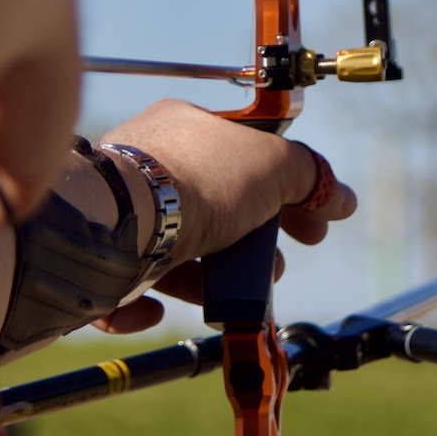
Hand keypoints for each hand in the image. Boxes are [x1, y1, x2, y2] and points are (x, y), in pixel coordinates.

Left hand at [88, 99, 355, 332]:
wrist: (118, 222)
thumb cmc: (195, 182)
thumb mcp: (273, 165)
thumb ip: (310, 177)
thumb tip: (341, 197)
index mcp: (187, 126)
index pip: (246, 156)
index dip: (287, 192)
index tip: (311, 226)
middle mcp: (149, 162)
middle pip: (215, 204)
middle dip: (254, 240)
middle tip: (275, 266)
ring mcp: (120, 208)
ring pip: (173, 246)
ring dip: (209, 276)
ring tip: (231, 296)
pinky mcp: (95, 255)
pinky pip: (124, 281)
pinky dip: (147, 302)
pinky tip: (160, 309)